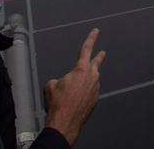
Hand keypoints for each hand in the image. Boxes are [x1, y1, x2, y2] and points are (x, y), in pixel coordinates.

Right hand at [43, 28, 106, 145]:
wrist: (65, 123)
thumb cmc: (57, 102)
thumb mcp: (51, 85)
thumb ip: (60, 79)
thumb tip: (63, 83)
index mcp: (81, 69)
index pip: (86, 49)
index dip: (91, 38)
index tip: (96, 31)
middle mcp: (92, 76)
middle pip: (96, 62)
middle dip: (98, 56)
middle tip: (102, 52)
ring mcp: (95, 89)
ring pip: (92, 79)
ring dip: (87, 79)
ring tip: (79, 83)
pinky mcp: (95, 100)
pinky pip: (90, 91)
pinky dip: (85, 92)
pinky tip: (77, 99)